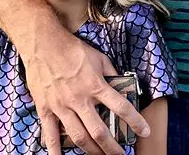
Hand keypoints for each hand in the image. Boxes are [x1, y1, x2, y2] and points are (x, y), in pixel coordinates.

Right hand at [23, 29, 147, 154]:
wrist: (43, 44)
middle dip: (113, 148)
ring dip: (92, 151)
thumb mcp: (99, 57)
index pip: (121, 107)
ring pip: (79, 137)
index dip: (136, 122)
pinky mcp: (46, 109)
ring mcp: (62, 106)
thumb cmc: (72, 49)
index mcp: (95, 85)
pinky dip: (55, 151)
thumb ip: (111, 73)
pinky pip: (51, 135)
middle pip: (100, 131)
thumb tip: (123, 85)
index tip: (145, 132)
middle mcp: (80, 99)